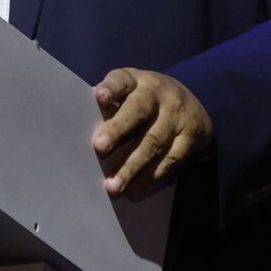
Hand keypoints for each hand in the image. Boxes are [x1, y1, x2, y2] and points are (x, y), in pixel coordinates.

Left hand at [91, 68, 212, 197]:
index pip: (123, 80)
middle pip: (138, 110)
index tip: (100, 96)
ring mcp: (176, 116)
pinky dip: (150, 177)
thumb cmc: (145, 101)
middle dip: (118, 129)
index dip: (112, 87)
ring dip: (131, 166)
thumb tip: (77, 127)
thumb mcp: (130, 92)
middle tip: (99, 147)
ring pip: (153, 142)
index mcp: (136, 81)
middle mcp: (158, 95)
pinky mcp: (190, 138)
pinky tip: (134, 190)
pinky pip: (169, 160)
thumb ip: (109, 104)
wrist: (194, 107)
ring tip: (113, 186)